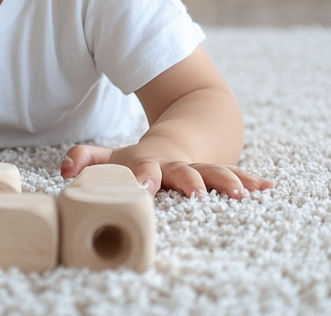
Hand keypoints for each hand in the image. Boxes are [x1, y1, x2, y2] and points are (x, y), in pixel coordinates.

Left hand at [61, 141, 272, 199]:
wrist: (182, 136)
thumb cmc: (142, 158)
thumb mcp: (114, 157)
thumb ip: (87, 160)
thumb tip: (63, 169)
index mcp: (149, 161)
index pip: (143, 167)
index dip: (143, 174)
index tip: (143, 184)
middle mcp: (177, 164)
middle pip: (184, 171)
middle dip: (190, 181)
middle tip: (196, 193)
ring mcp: (199, 168)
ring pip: (214, 172)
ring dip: (226, 182)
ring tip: (241, 193)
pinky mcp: (218, 173)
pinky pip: (236, 176)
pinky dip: (251, 181)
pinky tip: (267, 188)